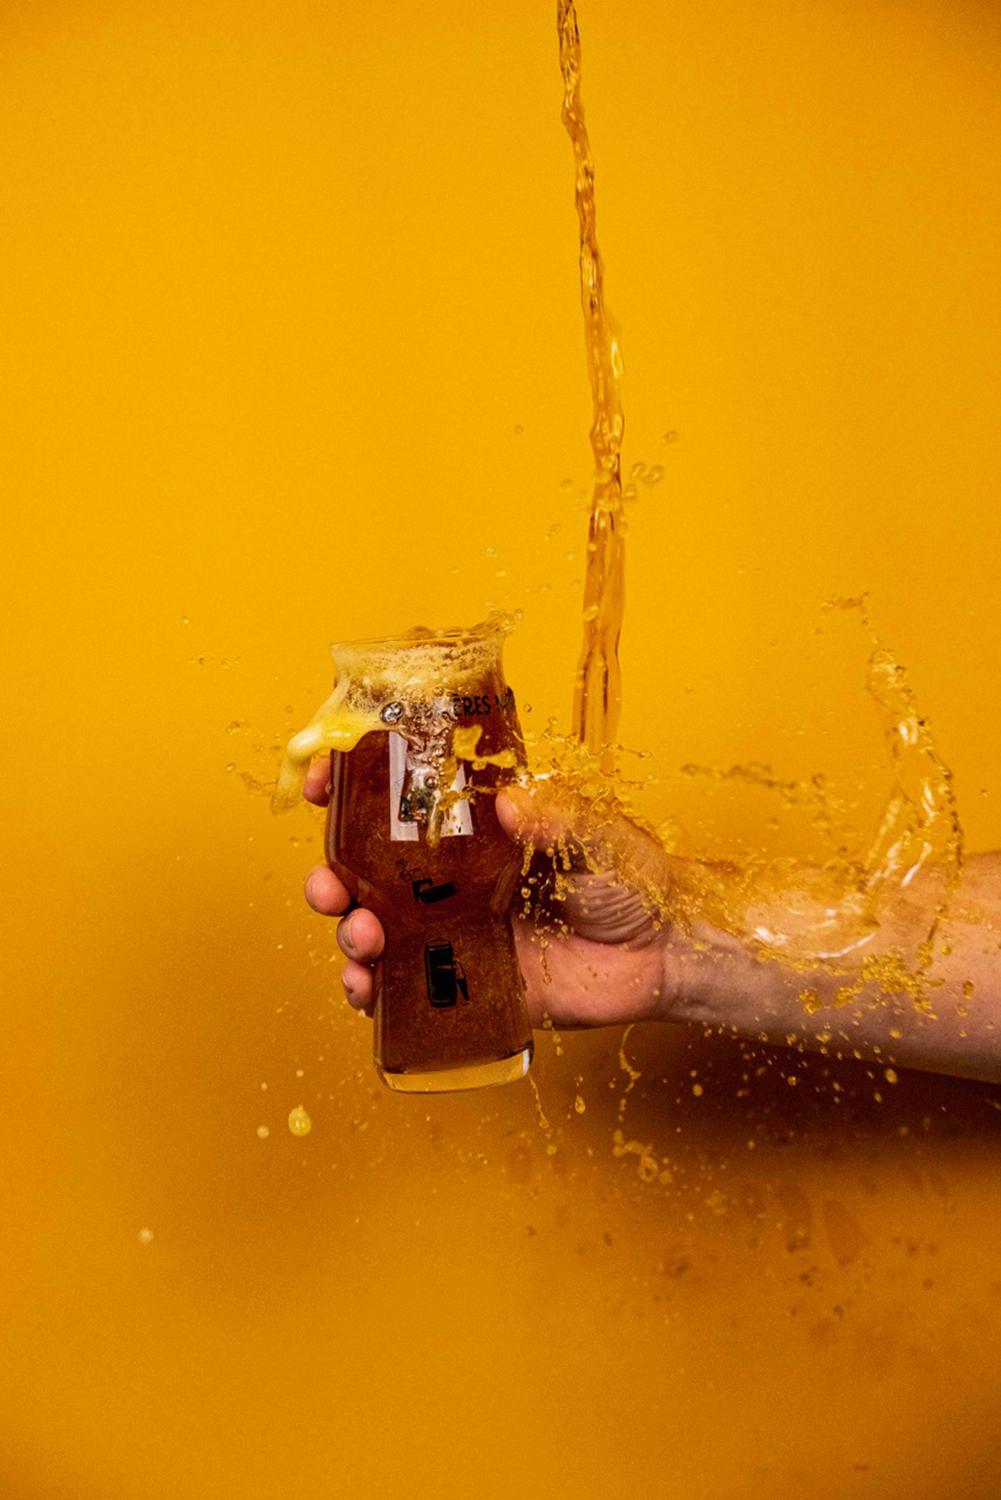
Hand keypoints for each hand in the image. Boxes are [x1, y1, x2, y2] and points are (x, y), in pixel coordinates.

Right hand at [301, 760, 717, 1030]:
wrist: (666, 956)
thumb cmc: (634, 880)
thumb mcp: (599, 836)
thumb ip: (556, 818)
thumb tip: (508, 801)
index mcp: (476, 831)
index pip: (400, 802)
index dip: (352, 789)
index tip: (325, 782)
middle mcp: (454, 879)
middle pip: (368, 872)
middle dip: (332, 876)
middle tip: (329, 886)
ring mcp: (455, 933)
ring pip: (376, 930)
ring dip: (349, 932)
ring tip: (361, 939)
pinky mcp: (467, 984)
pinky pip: (405, 989)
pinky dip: (373, 989)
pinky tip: (367, 988)